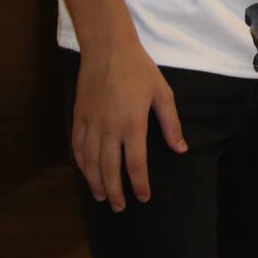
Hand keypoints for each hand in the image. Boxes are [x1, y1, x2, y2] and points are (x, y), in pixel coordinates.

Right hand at [72, 38, 185, 211]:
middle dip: (115, 191)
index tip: (143, 198)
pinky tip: (85, 172)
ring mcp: (91, 124)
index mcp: (133, 125)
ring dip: (95, 182)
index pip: (135, 164)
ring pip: (89, 162)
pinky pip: (77, 146)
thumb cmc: (140, 70)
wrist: (108, 50)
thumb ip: (171, 125)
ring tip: (101, 196)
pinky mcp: (78, 117)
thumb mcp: (163, 95)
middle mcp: (109, 129)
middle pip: (109, 169)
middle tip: (119, 207)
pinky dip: (80, 163)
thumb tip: (181, 149)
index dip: (139, 184)